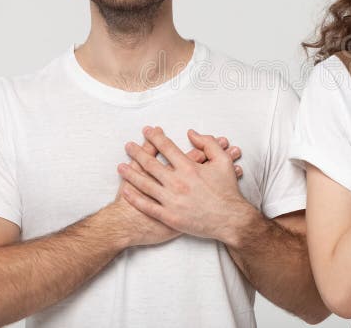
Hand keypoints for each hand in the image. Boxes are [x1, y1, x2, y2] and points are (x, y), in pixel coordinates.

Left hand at [118, 127, 251, 243]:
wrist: (230, 219)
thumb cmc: (227, 190)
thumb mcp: (223, 161)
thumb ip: (208, 143)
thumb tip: (191, 133)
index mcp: (189, 168)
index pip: (166, 148)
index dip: (155, 137)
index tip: (147, 131)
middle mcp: (177, 182)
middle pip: (151, 164)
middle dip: (137, 152)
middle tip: (128, 145)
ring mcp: (172, 200)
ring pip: (145, 184)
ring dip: (130, 173)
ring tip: (120, 166)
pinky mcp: (169, 217)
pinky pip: (147, 206)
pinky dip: (134, 198)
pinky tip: (125, 190)